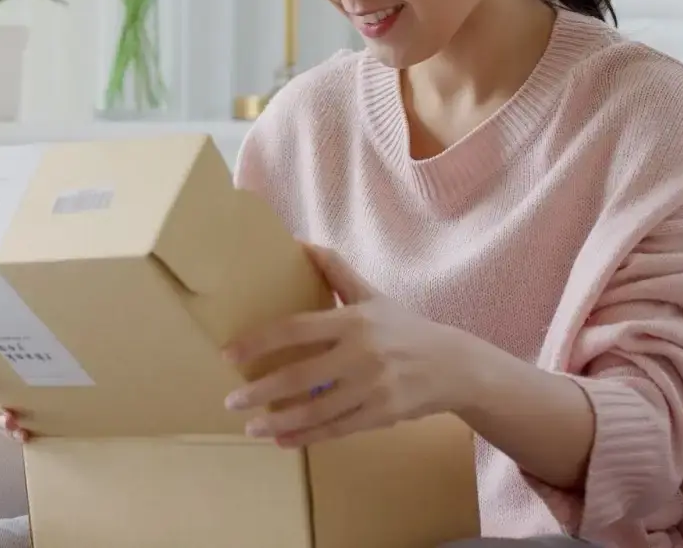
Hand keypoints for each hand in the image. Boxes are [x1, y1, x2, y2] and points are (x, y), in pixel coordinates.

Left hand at [221, 245, 477, 447]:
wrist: (452, 366)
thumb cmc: (404, 328)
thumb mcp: (371, 295)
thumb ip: (335, 270)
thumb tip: (299, 242)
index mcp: (354, 321)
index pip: (295, 328)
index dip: (259, 342)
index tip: (229, 354)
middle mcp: (361, 354)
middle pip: (299, 375)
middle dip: (260, 390)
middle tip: (232, 400)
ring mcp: (371, 388)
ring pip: (314, 410)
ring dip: (276, 421)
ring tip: (250, 426)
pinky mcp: (380, 415)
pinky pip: (335, 430)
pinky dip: (305, 437)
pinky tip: (281, 439)